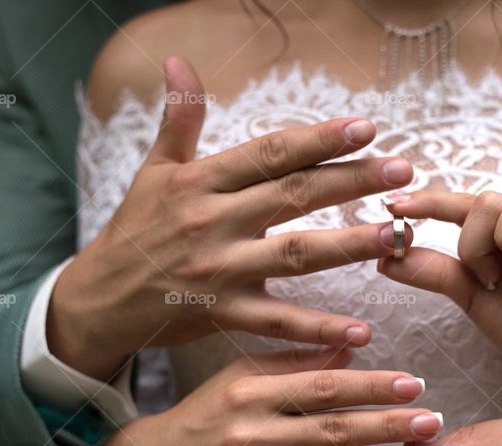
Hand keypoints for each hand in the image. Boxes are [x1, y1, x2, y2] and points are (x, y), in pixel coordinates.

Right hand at [49, 56, 413, 379]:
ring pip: (294, 255)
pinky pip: (276, 321)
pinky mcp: (222, 312)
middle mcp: (212, 221)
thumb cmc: (134, 231)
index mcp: (201, 182)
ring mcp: (219, 269)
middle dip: (351, 181)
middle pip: (293, 195)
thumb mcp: (153, 170)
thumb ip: (178, 119)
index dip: (319, 139)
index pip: (269, 153)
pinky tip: (360, 329)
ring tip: (394, 234)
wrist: (99, 298)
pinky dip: (317, 327)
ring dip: (348, 245)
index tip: (366, 128)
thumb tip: (179, 59)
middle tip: (402, 169)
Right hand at [72, 347, 441, 445]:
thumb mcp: (241, 375)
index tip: (414, 382)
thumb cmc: (207, 411)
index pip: (322, 387)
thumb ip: (294, 361)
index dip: (370, 386)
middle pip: (332, 430)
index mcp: (253, 393)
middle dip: (387, 426)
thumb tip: (350, 348)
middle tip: (433, 421)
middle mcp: (254, 435)